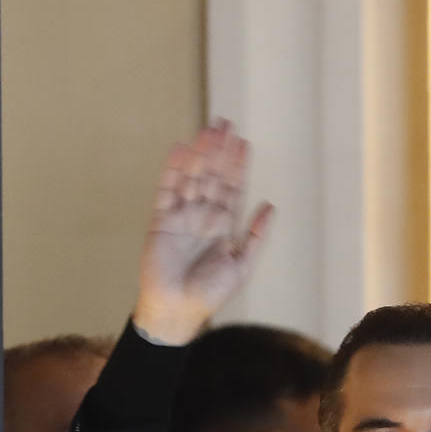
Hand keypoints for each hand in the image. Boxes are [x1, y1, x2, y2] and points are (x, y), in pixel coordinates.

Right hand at [133, 120, 274, 345]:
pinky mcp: (160, 219)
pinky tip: (181, 149)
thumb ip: (255, 235)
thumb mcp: (242, 265)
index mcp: (224, 226)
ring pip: (191, 177)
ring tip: (209, 130)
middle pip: (212, 176)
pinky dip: (172, 169)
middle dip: (219, 151)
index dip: (237, 166)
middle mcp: (203, 216)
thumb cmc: (211, 293)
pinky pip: (167, 189)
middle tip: (226, 122)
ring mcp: (181, 215)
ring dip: (200, 154)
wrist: (177, 309)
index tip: (243, 143)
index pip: (232, 188)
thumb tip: (270, 206)